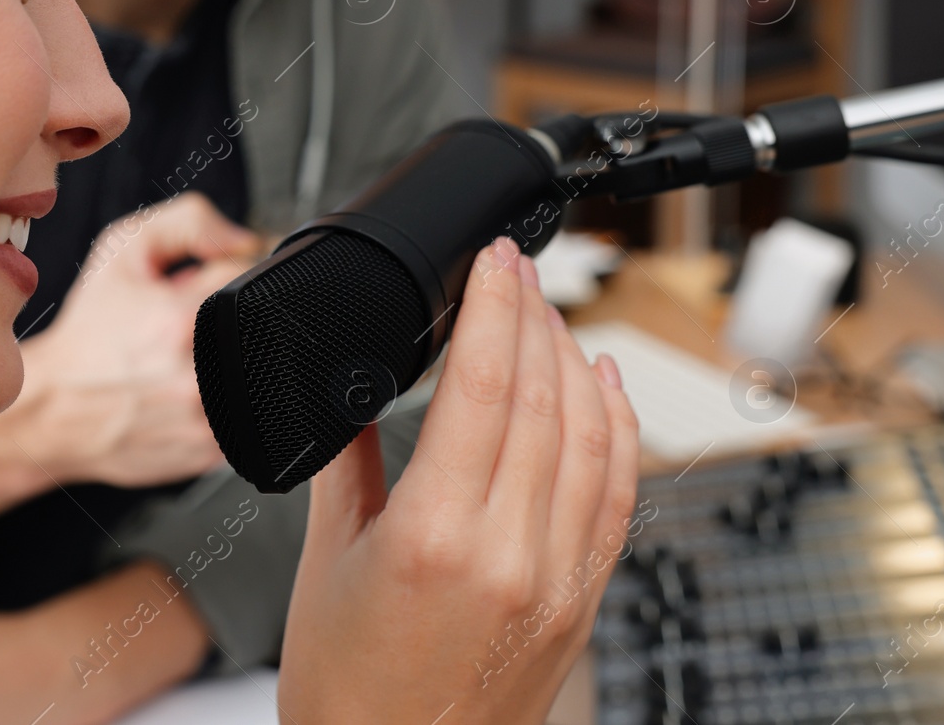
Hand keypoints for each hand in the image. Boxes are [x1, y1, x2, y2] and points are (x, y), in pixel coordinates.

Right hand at [19, 191, 258, 486]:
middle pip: (252, 323)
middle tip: (179, 328)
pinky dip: (218, 395)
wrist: (54, 408)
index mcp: (181, 320)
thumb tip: (244, 239)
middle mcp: (197, 375)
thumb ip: (187, 223)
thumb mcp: (120, 251)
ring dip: (223, 358)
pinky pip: (242, 408)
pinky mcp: (209, 451)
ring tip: (178, 361)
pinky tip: (179, 392)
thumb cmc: (87, 335)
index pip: (244, 274)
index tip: (192, 288)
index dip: (217, 275)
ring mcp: (206, 419)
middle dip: (220, 318)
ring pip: (251, 367)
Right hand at [279, 238, 638, 724]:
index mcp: (433, 538)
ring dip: (579, 362)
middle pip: (547, 399)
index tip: (495, 261)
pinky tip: (604, 389)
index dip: (495, 308)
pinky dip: (618, 429)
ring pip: (594, 438)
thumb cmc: (348, 689)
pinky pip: (618, 495)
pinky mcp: (582, 603)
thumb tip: (351, 393)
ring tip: (554, 314)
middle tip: (519, 270)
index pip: (485, 386)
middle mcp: (510, 555)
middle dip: (536, 317)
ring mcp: (557, 581)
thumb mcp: (325, 562)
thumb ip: (345, 464)